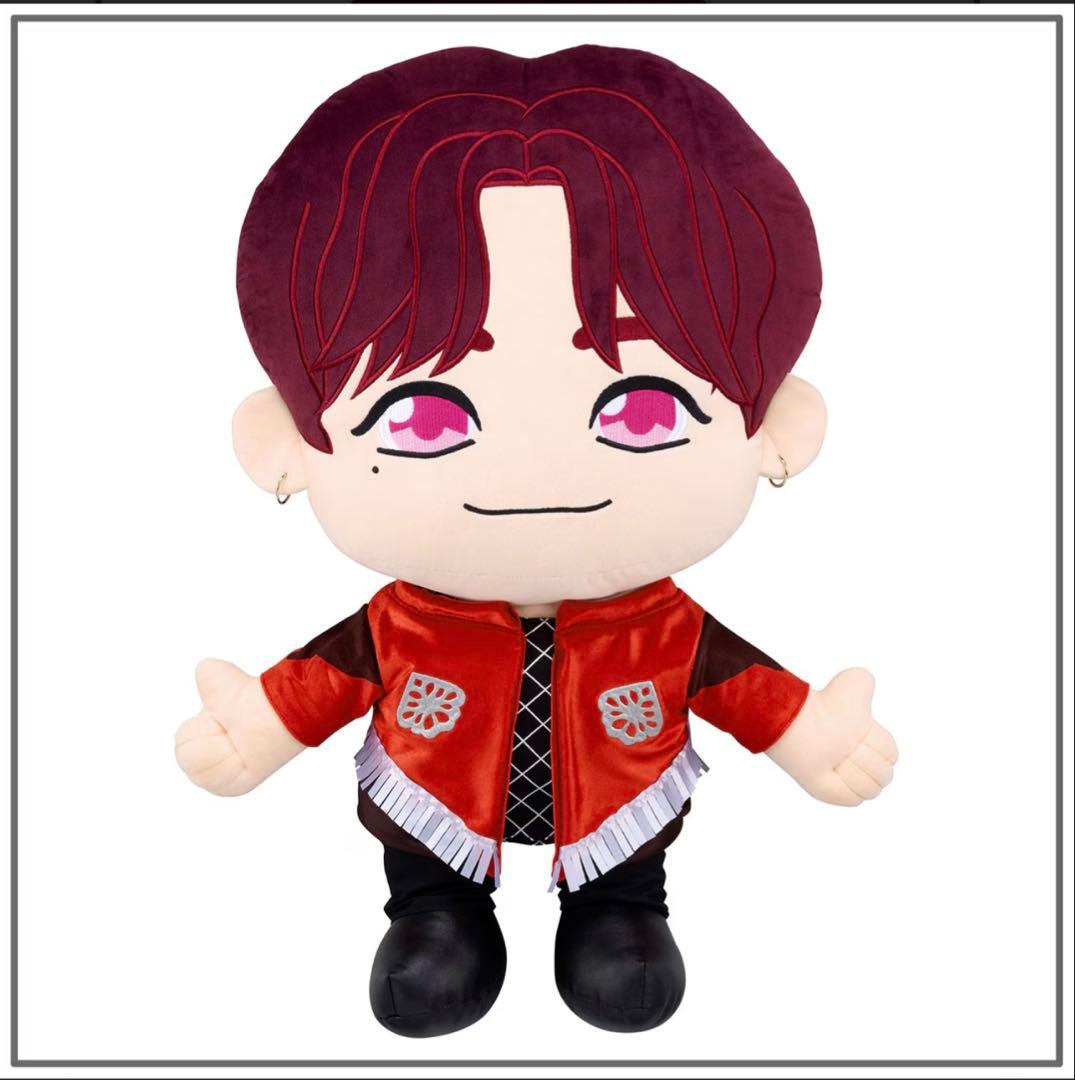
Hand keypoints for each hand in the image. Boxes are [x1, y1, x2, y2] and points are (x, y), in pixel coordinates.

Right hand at [174, 658, 303, 795]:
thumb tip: (205, 670)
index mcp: (202, 741)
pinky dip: (228, 764)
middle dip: (206, 740)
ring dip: (218, 751)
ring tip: (238, 742)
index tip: (218, 719)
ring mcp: (223, 778)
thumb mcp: (216, 676)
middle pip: (187, 759)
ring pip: (200, 770)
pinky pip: (217, 781)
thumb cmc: (248, 694)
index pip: (182, 746)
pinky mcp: (236, 787)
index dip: (198, 729)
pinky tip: (243, 755)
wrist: (270, 713)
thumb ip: (204, 674)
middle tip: (229, 731)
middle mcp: (210, 762)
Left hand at [766, 668, 896, 805]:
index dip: (876, 744)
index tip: (859, 733)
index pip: (891, 754)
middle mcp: (861, 761)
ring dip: (854, 772)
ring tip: (835, 758)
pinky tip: (830, 770)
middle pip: (884, 773)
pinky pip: (854, 799)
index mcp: (871, 741)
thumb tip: (866, 683)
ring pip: (871, 788)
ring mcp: (847, 778)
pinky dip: (845, 786)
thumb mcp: (853, 682)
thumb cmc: (824, 704)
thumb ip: (866, 681)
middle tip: (844, 746)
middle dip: (865, 758)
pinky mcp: (833, 794)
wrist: (798, 723)